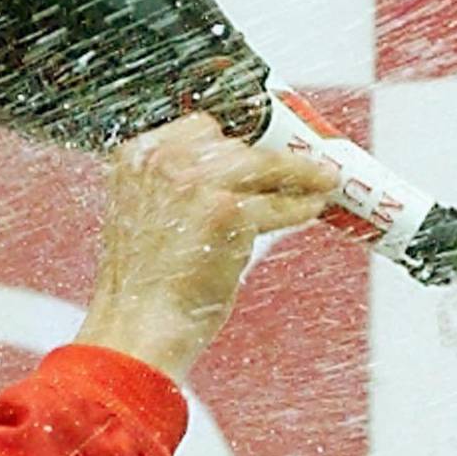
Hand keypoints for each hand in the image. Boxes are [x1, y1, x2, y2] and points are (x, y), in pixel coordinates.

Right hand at [75, 113, 337, 380]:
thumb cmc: (143, 285)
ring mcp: (195, 183)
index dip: (233, 142)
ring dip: (297, 173)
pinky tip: (313, 207)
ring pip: (262, 166)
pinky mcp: (226, 211)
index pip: (199, 129)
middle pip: (233, 144)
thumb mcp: (146, 216)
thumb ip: (176, 187)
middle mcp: (163, 161)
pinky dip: (299, 206)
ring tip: (321, 180)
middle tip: (297, 167)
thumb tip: (233, 175)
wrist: (138, 327)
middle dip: (265, 160)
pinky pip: (276, 203)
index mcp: (135, 156)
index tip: (259, 149)